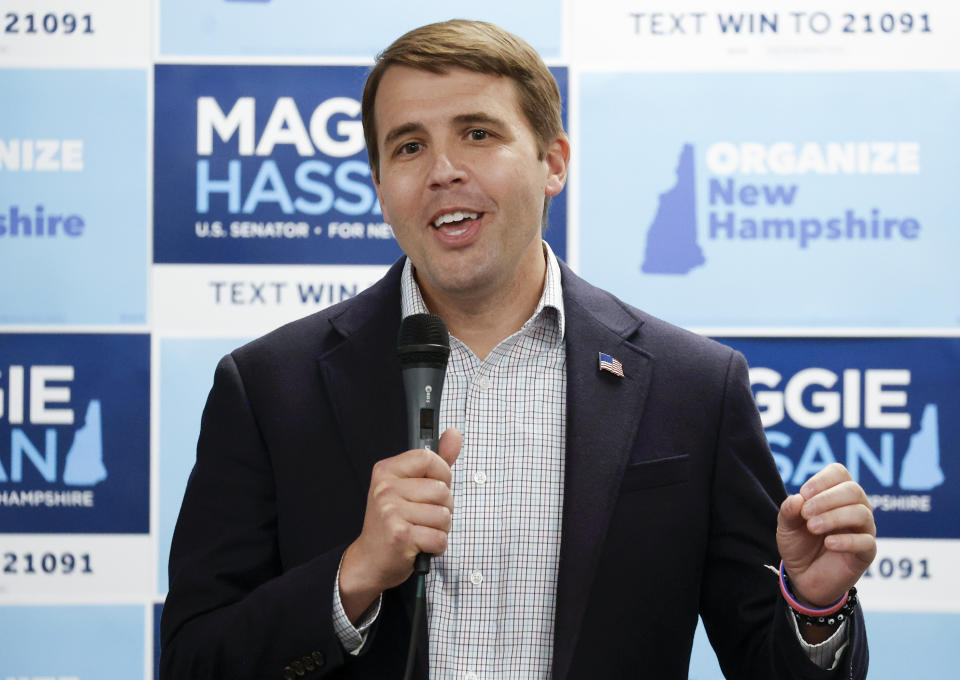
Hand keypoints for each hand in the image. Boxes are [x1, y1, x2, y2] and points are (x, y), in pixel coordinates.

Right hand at [339, 428, 461, 621]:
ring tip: (422, 531)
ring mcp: (391, 511)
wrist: (370, 560)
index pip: (428, 458)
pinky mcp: (400, 535)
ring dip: (441, 529)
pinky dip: (437, 546)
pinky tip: (421, 546)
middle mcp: (385, 488)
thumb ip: (436, 461)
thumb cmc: (394, 521)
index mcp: (386, 470)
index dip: (442, 475)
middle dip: (444, 508)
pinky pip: (439, 537)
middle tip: (424, 517)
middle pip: (442, 490)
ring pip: (444, 515)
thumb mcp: (410, 487)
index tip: (433, 488)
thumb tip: (455, 433)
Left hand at [777, 463, 876, 606]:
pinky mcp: (867, 552)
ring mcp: (864, 529)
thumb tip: (797, 498)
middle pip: (853, 490)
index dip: (822, 480)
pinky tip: (829, 543)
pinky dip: (847, 540)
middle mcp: (855, 507)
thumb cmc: (799, 544)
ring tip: (812, 527)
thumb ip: (788, 511)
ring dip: (834, 517)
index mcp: (836, 494)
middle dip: (827, 499)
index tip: (804, 494)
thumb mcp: (786, 527)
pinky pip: (866, 542)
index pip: (839, 473)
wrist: (803, 576)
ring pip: (861, 513)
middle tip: (806, 514)